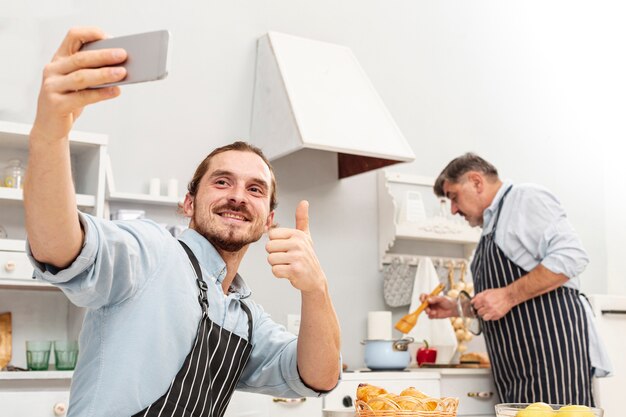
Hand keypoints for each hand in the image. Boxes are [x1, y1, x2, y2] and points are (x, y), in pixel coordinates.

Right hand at [31, 27, 127, 142]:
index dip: (91, 34)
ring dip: (105, 74)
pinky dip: (101, 94)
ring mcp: (52, 86)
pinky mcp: (56, 104)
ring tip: (122, 73)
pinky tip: (115, 91)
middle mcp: (53, 70)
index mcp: (59, 59)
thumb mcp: (78, 83)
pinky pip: (83, 97)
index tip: (110, 38)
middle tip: (123, 54)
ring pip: (82, 77)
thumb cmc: (68, 101)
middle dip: (104, 55)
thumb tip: (120, 67)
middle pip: (81, 58)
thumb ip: (93, 72)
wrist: (50, 127)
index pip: (73, 36)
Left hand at [266, 200, 325, 292]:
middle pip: (268, 247)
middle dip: (275, 255)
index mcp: (297, 234)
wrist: (315, 279)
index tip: (287, 248)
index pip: (271, 235)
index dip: (276, 243)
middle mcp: (298, 244)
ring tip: (289, 265)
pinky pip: (275, 270)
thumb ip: (302, 219)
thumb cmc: (306, 256)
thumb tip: (304, 202)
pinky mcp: (295, 270)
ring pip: (270, 259)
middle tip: (287, 258)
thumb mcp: (305, 237)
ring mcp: (297, 257)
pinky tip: (289, 273)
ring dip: (277, 264)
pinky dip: (280, 274)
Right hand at [420, 294, 457, 318]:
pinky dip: (432, 316)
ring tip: (434, 312)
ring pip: (426, 311)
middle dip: (425, 308)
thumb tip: (428, 300)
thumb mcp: (441, 298)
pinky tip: (436, 314)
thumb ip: (435, 299)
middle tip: (428, 310)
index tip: (423, 300)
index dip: (422, 298)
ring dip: (428, 312)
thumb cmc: (447, 301)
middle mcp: (430, 303)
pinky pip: (429, 316)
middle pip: (423, 305)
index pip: (423, 296)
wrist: (453, 309)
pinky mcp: (433, 315)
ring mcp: (431, 309)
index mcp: (431, 298)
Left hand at [471, 288, 513, 320]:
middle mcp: (488, 305)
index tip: (478, 305)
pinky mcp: (498, 315)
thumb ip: (478, 296)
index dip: (476, 305)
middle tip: (484, 308)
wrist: (509, 296)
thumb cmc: (498, 293)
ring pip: (483, 317)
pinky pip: (491, 319)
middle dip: (480, 310)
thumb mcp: (487, 292)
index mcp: (484, 299)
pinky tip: (493, 312)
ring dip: (485, 315)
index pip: (475, 306)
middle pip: (478, 312)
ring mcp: (493, 311)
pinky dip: (491, 317)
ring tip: (488, 311)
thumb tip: (472, 301)